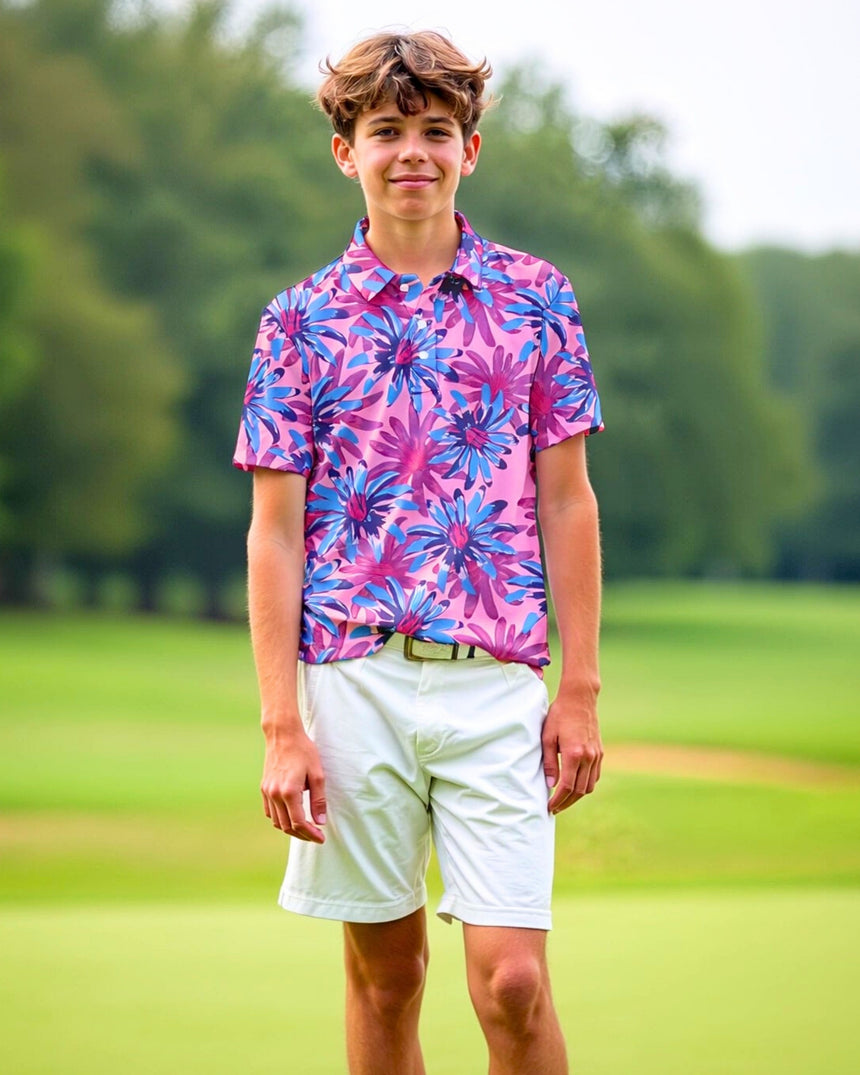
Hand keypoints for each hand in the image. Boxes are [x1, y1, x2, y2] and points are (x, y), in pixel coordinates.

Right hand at [260, 731, 326, 842]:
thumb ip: (318, 800)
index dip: (311, 834)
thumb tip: (320, 822)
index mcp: (289, 792)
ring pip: (277, 822)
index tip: (321, 838)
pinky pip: (270, 812)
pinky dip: (280, 819)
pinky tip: (290, 817)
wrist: (283, 735)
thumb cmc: (303, 751)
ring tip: (305, 829)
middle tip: (316, 836)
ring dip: (291, 829)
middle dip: (303, 835)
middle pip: (287, 826)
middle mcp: (275, 794)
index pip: (299, 823)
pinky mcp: (263, 788)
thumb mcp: (317, 774)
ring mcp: (267, 792)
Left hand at [542, 690, 602, 813]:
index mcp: (574, 754)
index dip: (557, 800)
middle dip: (566, 803)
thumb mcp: (548, 737)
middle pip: (579, 791)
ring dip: (577, 797)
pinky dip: (586, 785)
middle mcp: (588, 757)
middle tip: (554, 808)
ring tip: (564, 800)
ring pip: (589, 786)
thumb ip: (549, 762)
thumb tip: (550, 784)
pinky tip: (575, 786)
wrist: (580, 698)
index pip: (567, 787)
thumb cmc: (559, 715)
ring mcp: (596, 755)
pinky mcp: (600, 752)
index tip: (549, 807)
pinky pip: (595, 776)